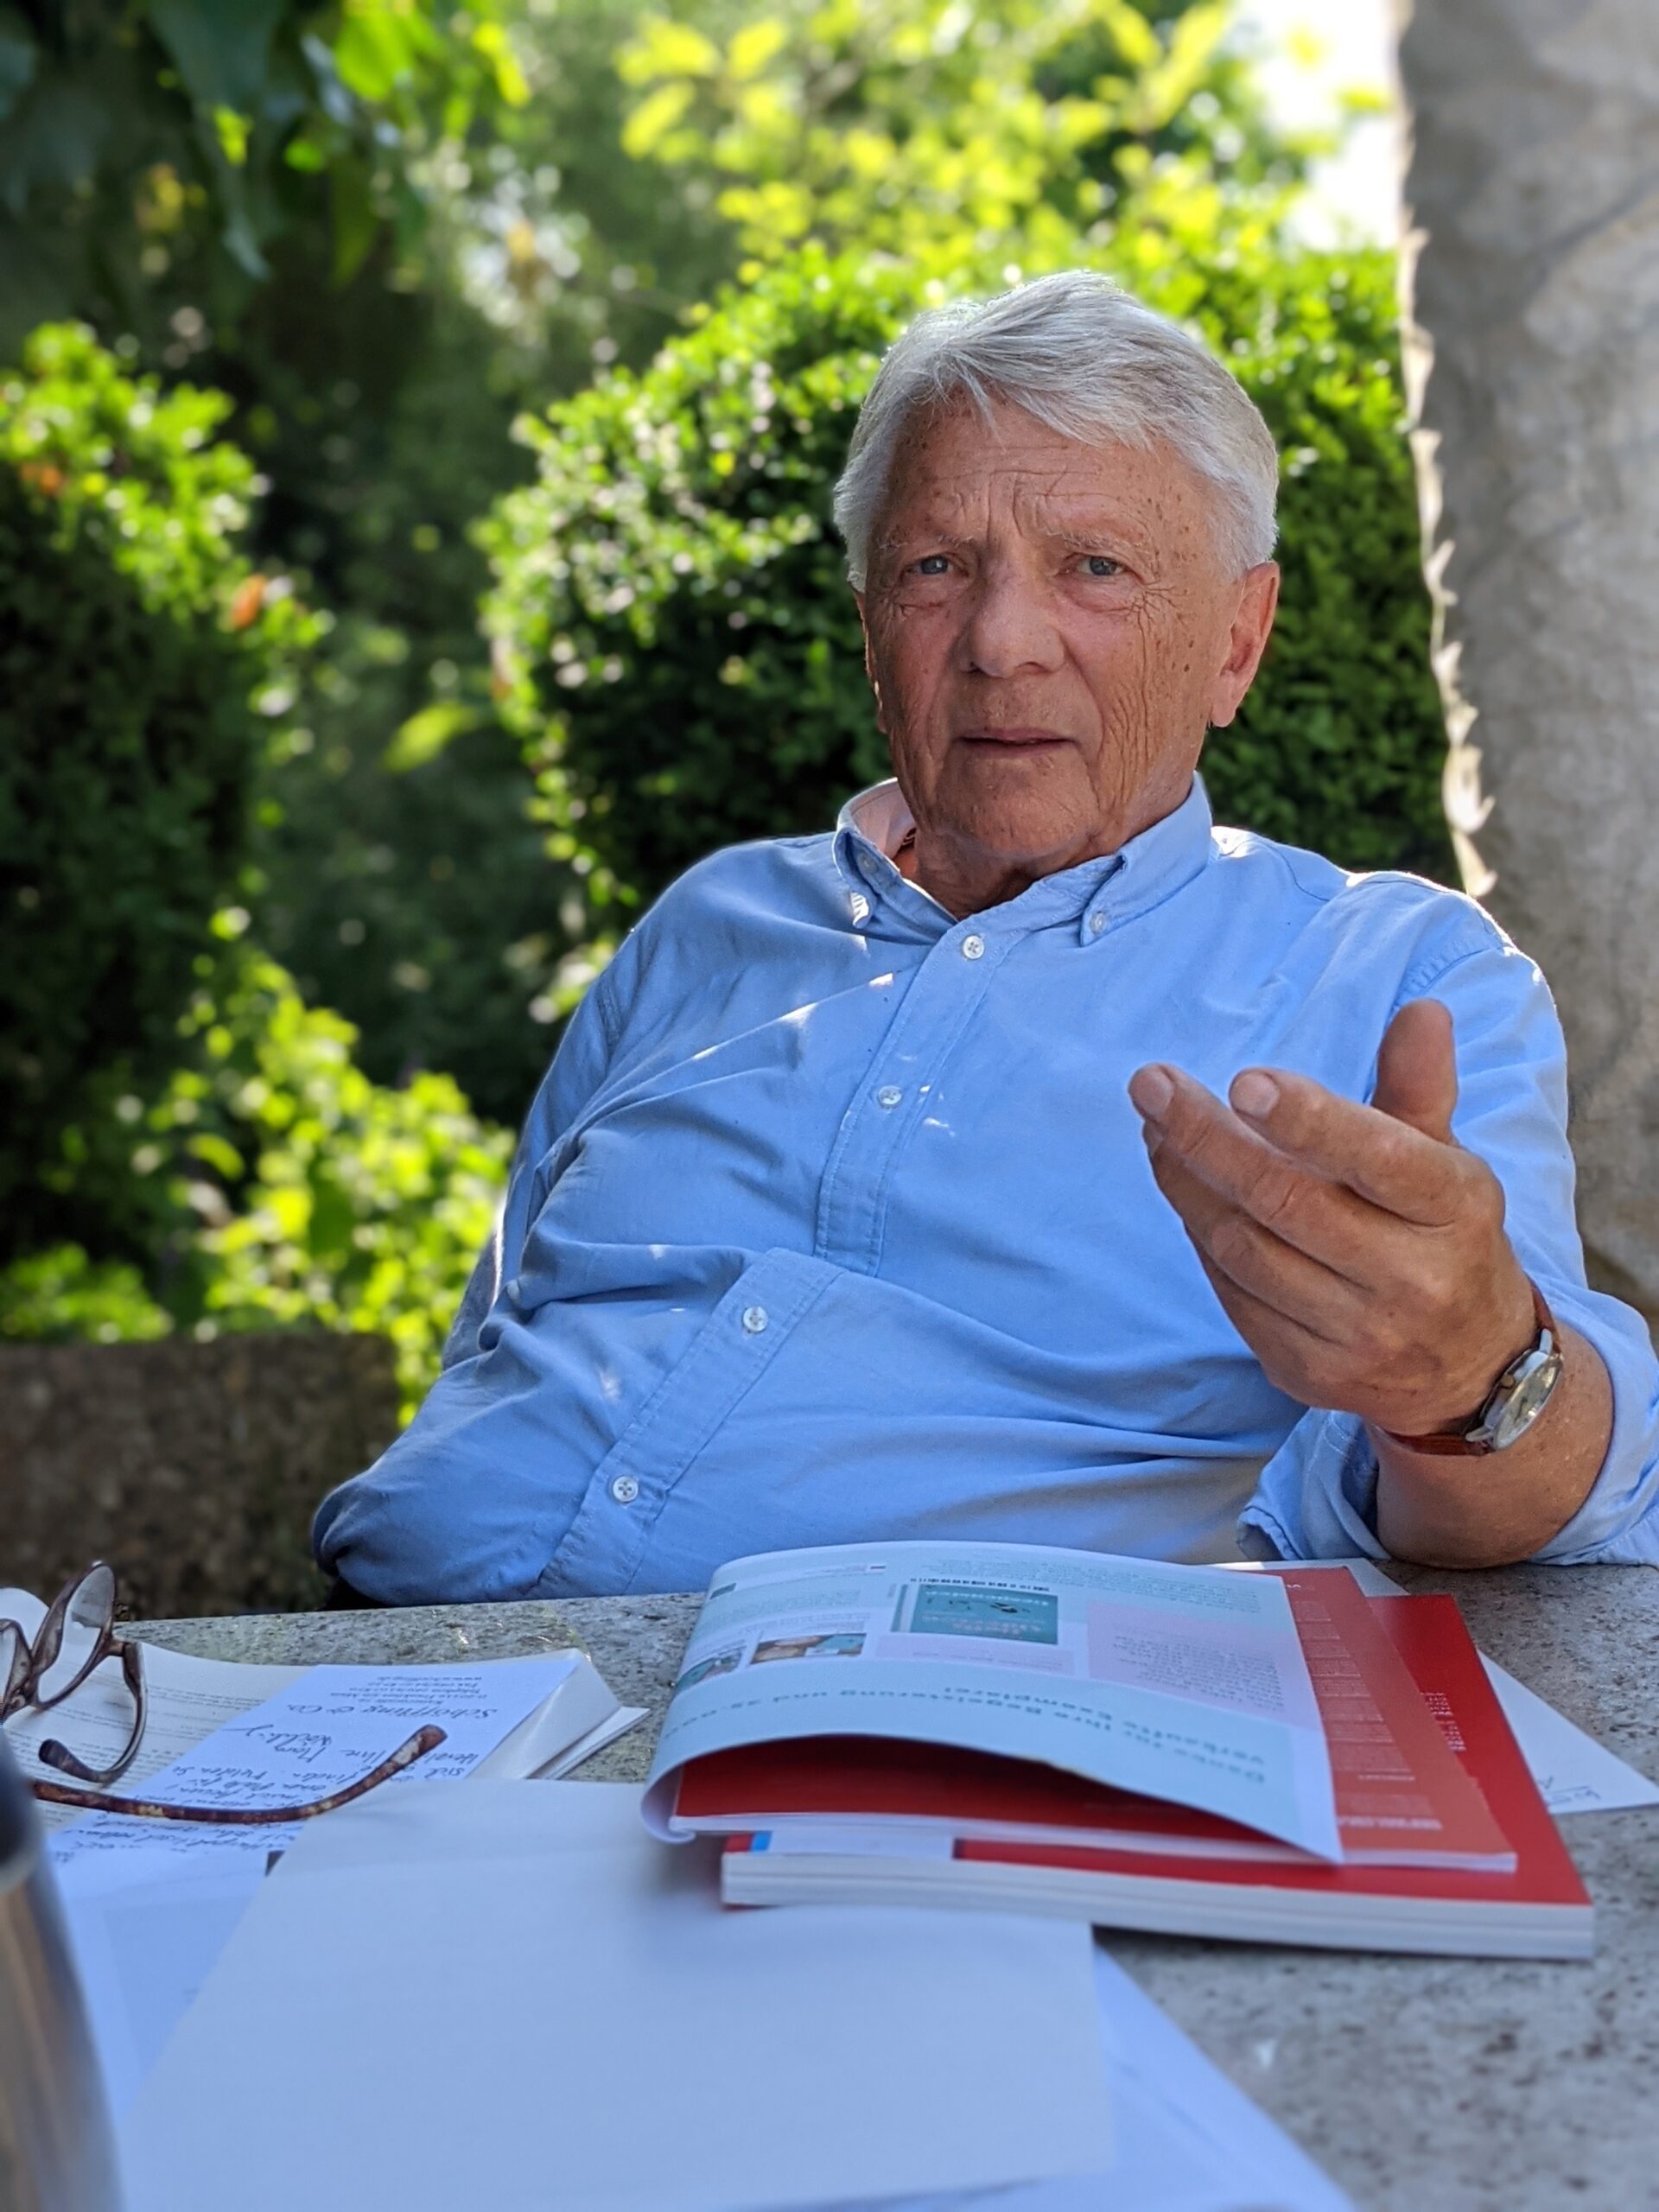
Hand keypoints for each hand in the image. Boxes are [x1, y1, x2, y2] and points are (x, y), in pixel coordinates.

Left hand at [1127, 1000, 1536, 1437]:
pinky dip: (1200, 1234)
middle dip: (1207, 1139)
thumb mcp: (1448, 1163)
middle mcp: (1411, 1278)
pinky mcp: (1306, 1372)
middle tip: (1151, 1085)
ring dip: (1187, 1184)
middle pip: (1287, 1202)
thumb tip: (1420, 1011)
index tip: (1244, 1080)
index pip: (1379, 1158)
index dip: (1309, 1120)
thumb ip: (1419, 1088)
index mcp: (1454, 1210)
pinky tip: (1183, 1188)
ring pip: (1244, 1251)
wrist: (1468, 1369)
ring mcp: (1357, 1335)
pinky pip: (1231, 1294)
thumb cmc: (1443, 1238)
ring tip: (1155, 1127)